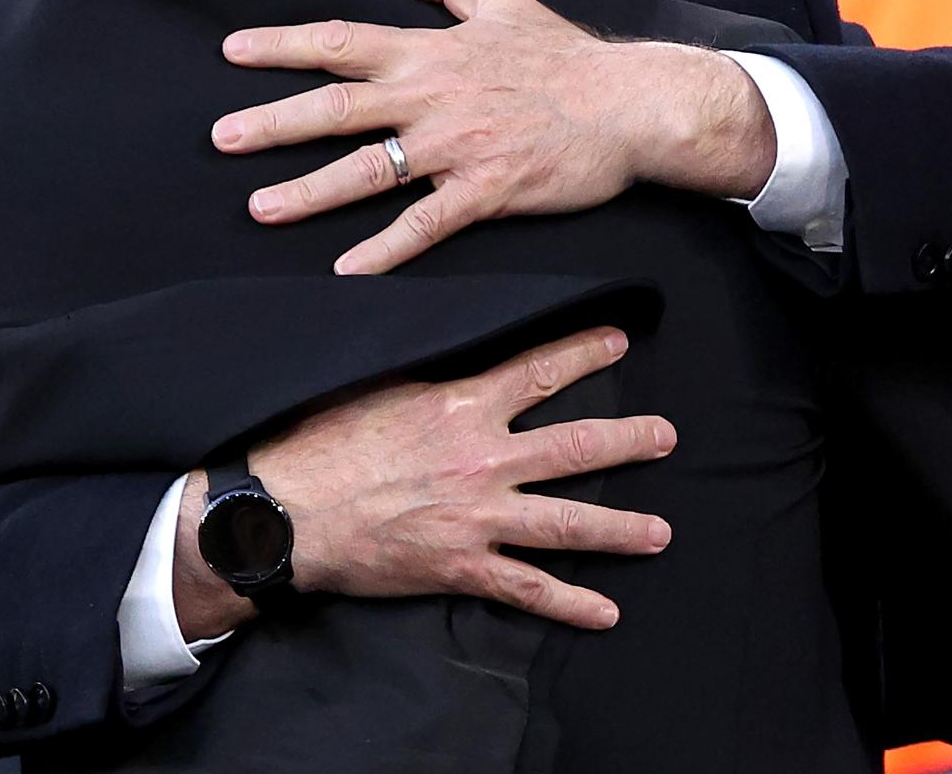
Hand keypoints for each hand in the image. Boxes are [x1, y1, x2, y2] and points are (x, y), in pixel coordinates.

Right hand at [173, 328, 675, 637]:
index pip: (538, 371)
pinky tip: (605, 613)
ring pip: (566, 522)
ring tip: (660, 532)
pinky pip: (528, 588)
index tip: (619, 338)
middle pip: (574, 447)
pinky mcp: (461, 567)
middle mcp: (482, 460)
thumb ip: (425, 374)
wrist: (284, 512)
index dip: (584, 351)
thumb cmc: (319, 442)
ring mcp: (477, 518)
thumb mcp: (376, 385)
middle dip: (628, 439)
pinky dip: (570, 603)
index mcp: (460, 406)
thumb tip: (441, 337)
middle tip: (667, 436)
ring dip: (620, 528)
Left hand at [214, 0, 773, 272]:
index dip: (282, 45)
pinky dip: (385, 248)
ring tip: (260, 207)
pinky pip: (425, 224)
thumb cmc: (564, 53)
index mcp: (428, 50)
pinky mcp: (486, 190)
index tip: (231, 51)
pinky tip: (347, 269)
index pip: (340, 41)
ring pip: (369, 169)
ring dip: (311, 190)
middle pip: (337, 107)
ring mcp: (456, 146)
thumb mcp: (501, 0)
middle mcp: (430, 95)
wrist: (628, 102)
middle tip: (221, 140)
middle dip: (274, 123)